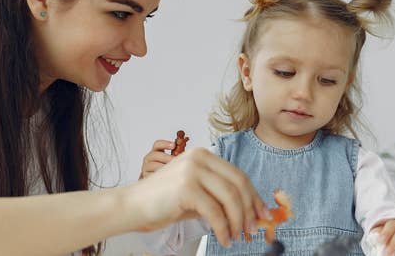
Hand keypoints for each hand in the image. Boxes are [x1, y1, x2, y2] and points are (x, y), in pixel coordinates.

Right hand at [125, 147, 270, 247]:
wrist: (132, 206)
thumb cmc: (162, 202)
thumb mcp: (195, 194)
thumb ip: (218, 197)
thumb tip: (250, 212)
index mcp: (202, 155)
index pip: (237, 174)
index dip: (253, 196)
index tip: (262, 214)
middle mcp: (199, 158)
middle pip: (238, 184)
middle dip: (249, 209)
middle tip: (252, 229)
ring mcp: (192, 171)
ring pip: (230, 197)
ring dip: (238, 221)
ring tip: (237, 236)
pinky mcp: (186, 187)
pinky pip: (215, 211)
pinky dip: (223, 228)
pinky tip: (224, 238)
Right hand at [139, 140, 175, 179]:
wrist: (159, 181)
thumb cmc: (166, 168)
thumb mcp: (170, 159)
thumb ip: (175, 153)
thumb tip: (182, 145)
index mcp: (155, 151)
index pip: (157, 144)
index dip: (165, 143)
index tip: (174, 145)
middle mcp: (149, 158)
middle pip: (155, 154)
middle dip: (166, 157)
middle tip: (175, 160)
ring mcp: (146, 167)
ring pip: (153, 165)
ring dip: (163, 167)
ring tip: (172, 169)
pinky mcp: (146, 176)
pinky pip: (152, 174)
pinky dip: (160, 175)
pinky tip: (167, 176)